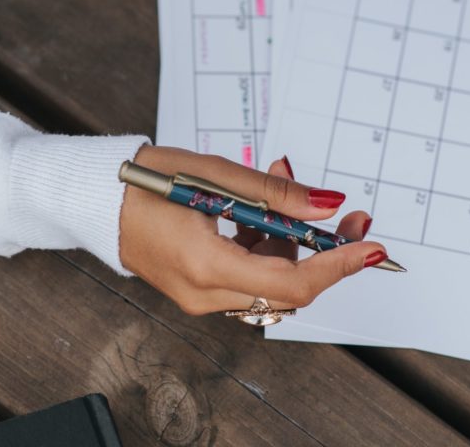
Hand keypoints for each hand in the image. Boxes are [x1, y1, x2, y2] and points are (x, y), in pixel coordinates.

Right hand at [119, 146, 386, 314]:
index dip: (339, 265)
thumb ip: (275, 194)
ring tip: (285, 189)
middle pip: (290, 290)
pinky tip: (261, 212)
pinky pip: (251, 278)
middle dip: (325, 254)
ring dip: (294, 243)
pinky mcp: (201, 290)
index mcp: (206, 266)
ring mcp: (202, 297)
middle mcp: (205, 293)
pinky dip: (269, 247)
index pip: (293, 282)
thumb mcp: (214, 173)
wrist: (96, 199)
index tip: (373, 248)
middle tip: (348, 217)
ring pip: (273, 284)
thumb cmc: (144, 181)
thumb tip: (328, 207)